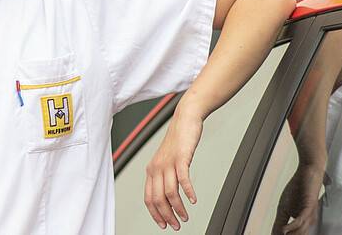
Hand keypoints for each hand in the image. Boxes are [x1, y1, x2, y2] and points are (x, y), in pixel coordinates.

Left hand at [144, 112, 203, 229]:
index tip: (163, 224)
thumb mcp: (167, 160)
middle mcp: (156, 167)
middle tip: (176, 225)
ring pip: (169, 192)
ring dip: (177, 208)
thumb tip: (169, 195)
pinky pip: (182, 179)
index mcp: (151, 170)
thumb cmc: (178, 140)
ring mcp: (168, 162)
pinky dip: (188, 192)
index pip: (148, 198)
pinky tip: (193, 200)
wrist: (185, 118)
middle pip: (158, 198)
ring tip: (184, 216)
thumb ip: (167, 176)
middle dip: (167, 215)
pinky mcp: (180, 157)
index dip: (155, 214)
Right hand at [273, 165, 324, 234]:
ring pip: (299, 233)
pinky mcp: (309, 207)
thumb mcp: (285, 208)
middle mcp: (307, 222)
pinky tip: (283, 230)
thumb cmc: (298, 189)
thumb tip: (275, 233)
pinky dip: (292, 227)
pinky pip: (301, 221)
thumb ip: (280, 222)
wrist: (309, 172)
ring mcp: (309, 216)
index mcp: (302, 223)